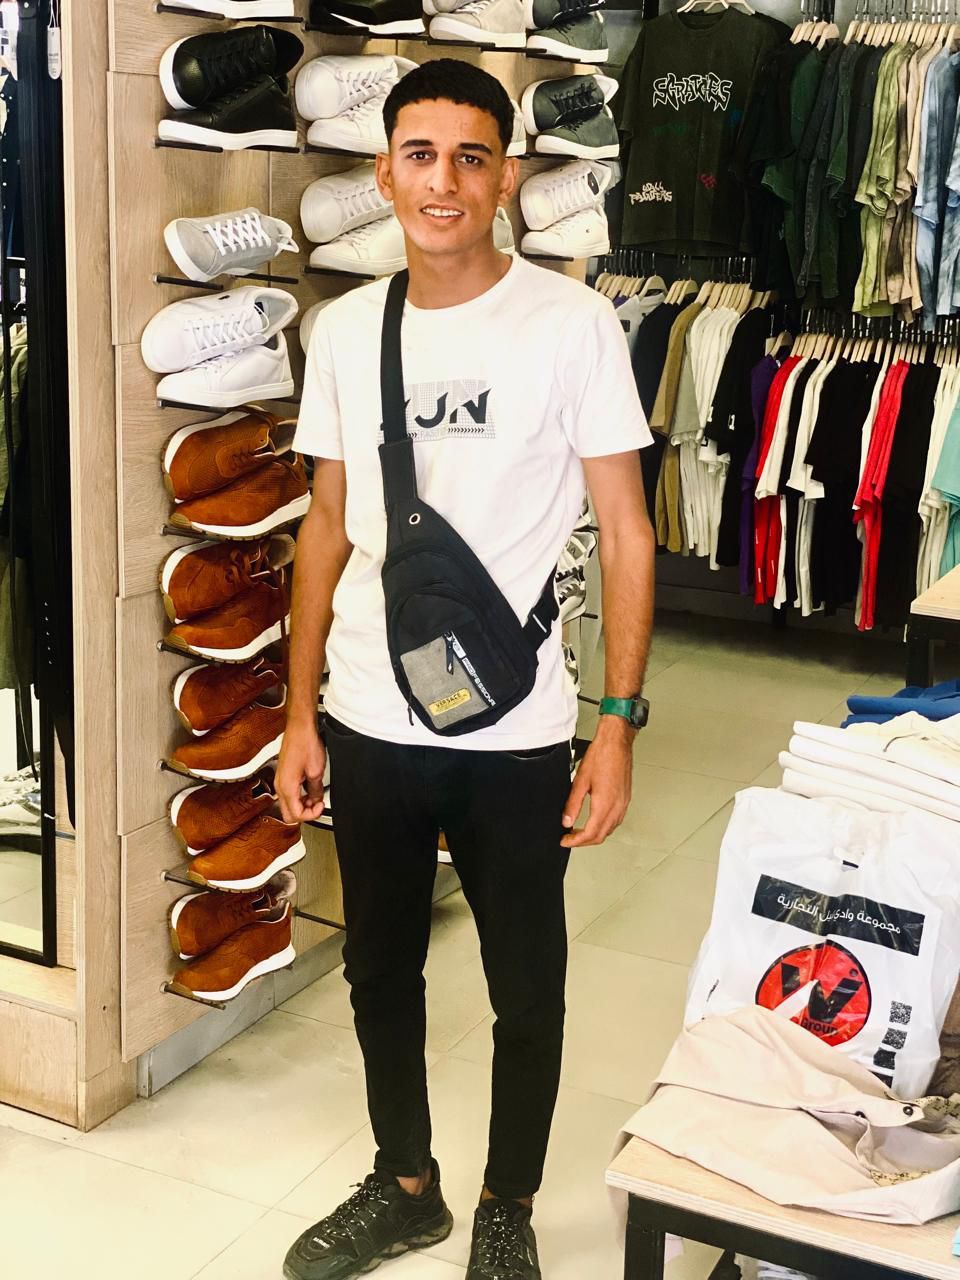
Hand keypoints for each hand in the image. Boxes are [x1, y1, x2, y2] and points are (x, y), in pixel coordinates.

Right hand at [276, 719, 326, 824]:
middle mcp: (280, 785)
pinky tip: (309, 790)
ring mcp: (280, 780)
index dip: (311, 814)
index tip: (320, 807)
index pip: (295, 814)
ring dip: (301, 805)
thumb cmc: (305, 744)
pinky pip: (288, 793)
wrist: (300, 729)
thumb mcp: (317, 771)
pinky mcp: (283, 775)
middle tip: (317, 806)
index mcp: (287, 787)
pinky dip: (298, 796)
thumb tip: (316, 799)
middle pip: (288, 813)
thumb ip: (316, 790)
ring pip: (287, 804)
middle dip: (304, 813)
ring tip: (315, 798)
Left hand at [561, 715, 633, 847]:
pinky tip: (596, 821)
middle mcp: (617, 807)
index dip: (575, 841)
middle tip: (570, 838)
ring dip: (595, 835)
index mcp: (605, 804)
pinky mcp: (626, 798)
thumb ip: (572, 804)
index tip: (565, 841)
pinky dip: (605, 826)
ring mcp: (623, 803)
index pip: (590, 834)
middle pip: (601, 836)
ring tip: (580, 831)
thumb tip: (566, 821)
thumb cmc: (601, 756)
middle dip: (584, 841)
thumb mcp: (580, 781)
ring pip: (610, 830)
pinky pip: (616, 820)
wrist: (616, 743)